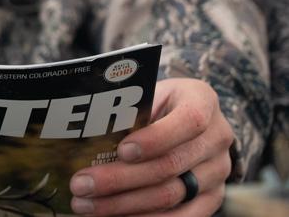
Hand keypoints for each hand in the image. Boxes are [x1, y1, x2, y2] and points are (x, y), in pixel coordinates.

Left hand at [69, 78, 233, 215]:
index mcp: (201, 101)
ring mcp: (218, 171)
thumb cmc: (156, 103)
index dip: (155, 139)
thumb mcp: (146, 94)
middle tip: (81, 185)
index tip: (122, 151)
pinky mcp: (212, 197)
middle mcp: (217, 137)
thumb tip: (86, 133)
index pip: (188, 121)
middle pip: (169, 165)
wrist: (185, 119)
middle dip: (119, 178)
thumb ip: (127, 111)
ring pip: (171, 194)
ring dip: (123, 204)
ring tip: (86, 205)